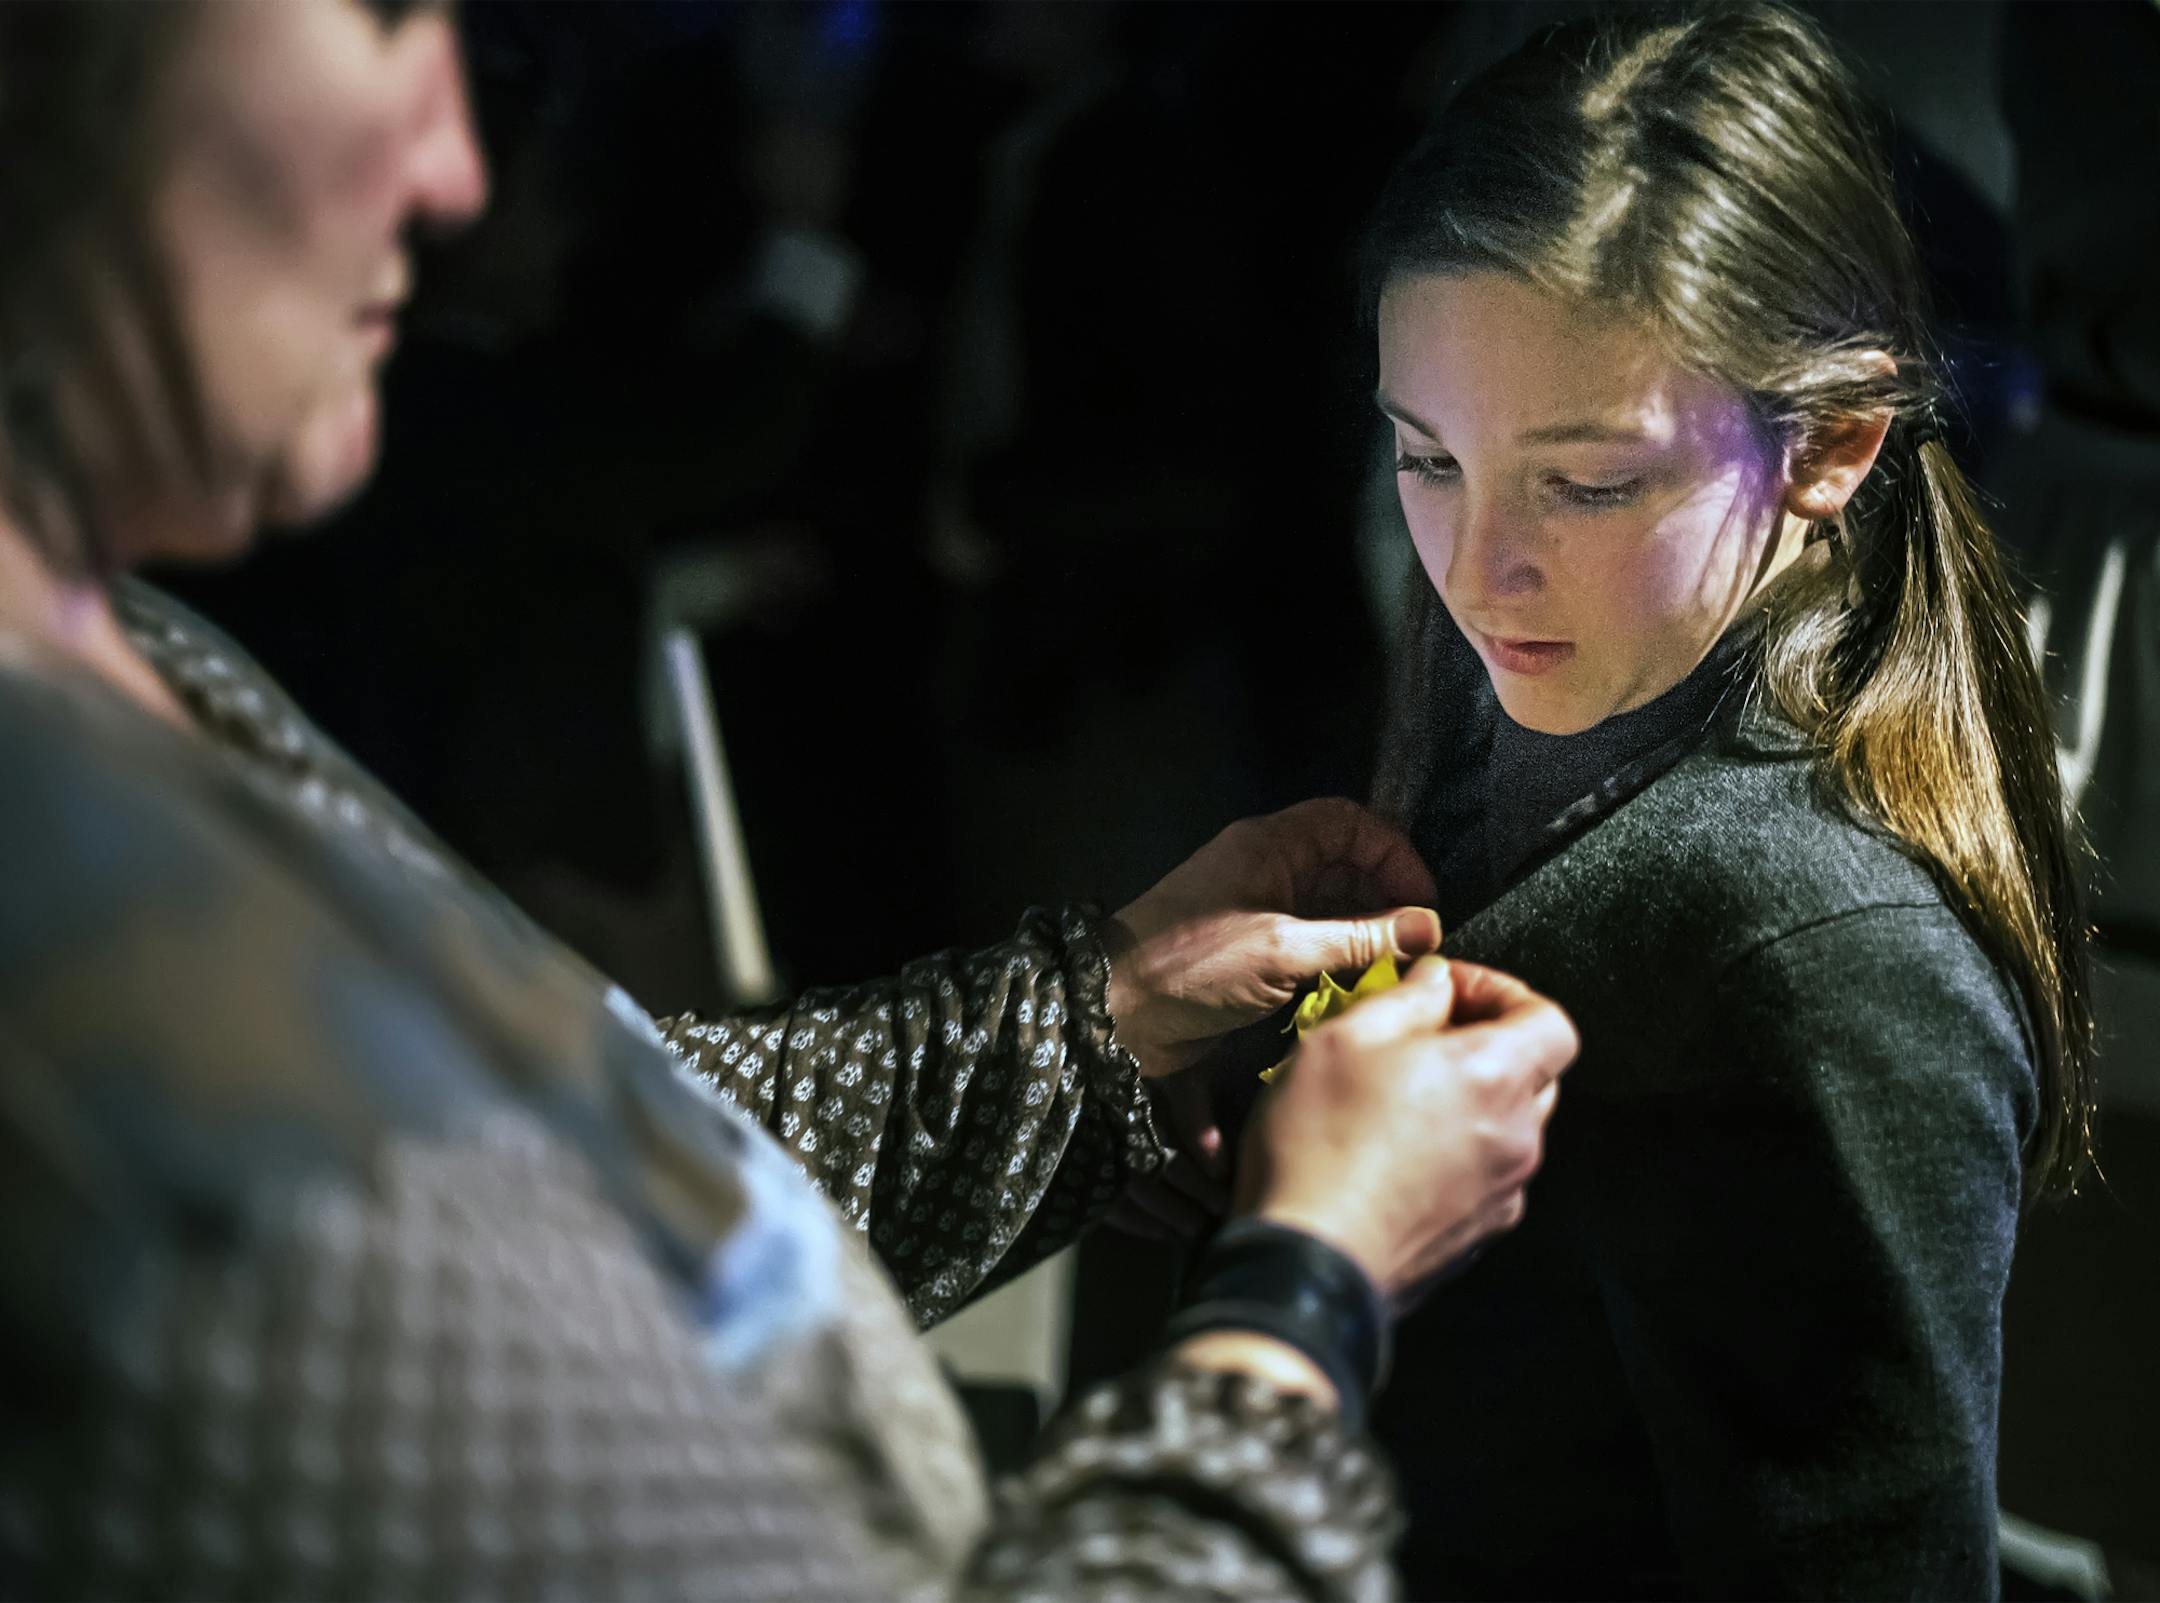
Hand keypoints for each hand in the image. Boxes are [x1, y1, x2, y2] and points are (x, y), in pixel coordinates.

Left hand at [1103, 798, 1441, 1082]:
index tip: (1421, 900)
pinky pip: (1310, 944)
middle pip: (1345, 867)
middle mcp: (1266, 870)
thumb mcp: (1283, 952)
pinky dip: (1338, 962)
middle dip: (1385, 899)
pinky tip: (1357, 990)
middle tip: (1414, 945)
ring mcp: (1259, 911)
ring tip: (1393, 972)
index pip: (1348, 823)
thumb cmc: (1190, 967)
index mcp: (1268, 846)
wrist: (1116, 1012)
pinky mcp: (1252, 952)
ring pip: (1331, 909)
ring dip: (1365, 936)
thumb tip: (1425, 927)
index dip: (1391, 853)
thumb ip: (1358, 940)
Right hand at [1236, 957, 1576, 1300]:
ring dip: (1469, 1101)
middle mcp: (1517, 1136)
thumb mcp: (1344, 1039)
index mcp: (1496, 1076)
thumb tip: (1437, 981)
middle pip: (1536, 1072)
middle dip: (1487, 1045)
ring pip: (1507, 1126)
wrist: (1309, 1263)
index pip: (1551, 1020)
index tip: (1448, 993)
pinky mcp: (1478, 1234)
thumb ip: (1407, 998)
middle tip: (1421, 1038)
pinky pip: (1484, 1175)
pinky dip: (1455, 1152)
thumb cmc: (1319, 1143)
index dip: (1504, 994)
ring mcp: (1502, 1193)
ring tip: (1397, 1098)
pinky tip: (1393, 1153)